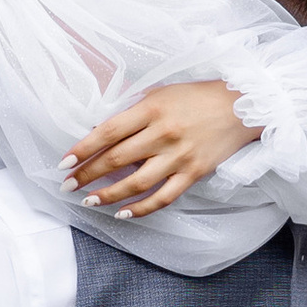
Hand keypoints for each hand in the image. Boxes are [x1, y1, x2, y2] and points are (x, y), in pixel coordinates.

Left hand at [65, 81, 255, 216]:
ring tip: (89, 200)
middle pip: (116, 159)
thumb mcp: (160, 93)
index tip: (64, 162)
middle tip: (68, 184)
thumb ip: (131, 111)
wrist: (242, 106)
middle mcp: (164, 133)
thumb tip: (98, 131)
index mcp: (151, 109)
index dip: (82, 149)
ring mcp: (179, 156)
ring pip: (136, 183)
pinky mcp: (193, 173)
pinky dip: (141, 208)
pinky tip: (122, 213)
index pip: (107, 132)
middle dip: (87, 174)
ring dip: (108, 195)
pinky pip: (163, 197)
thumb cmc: (196, 97)